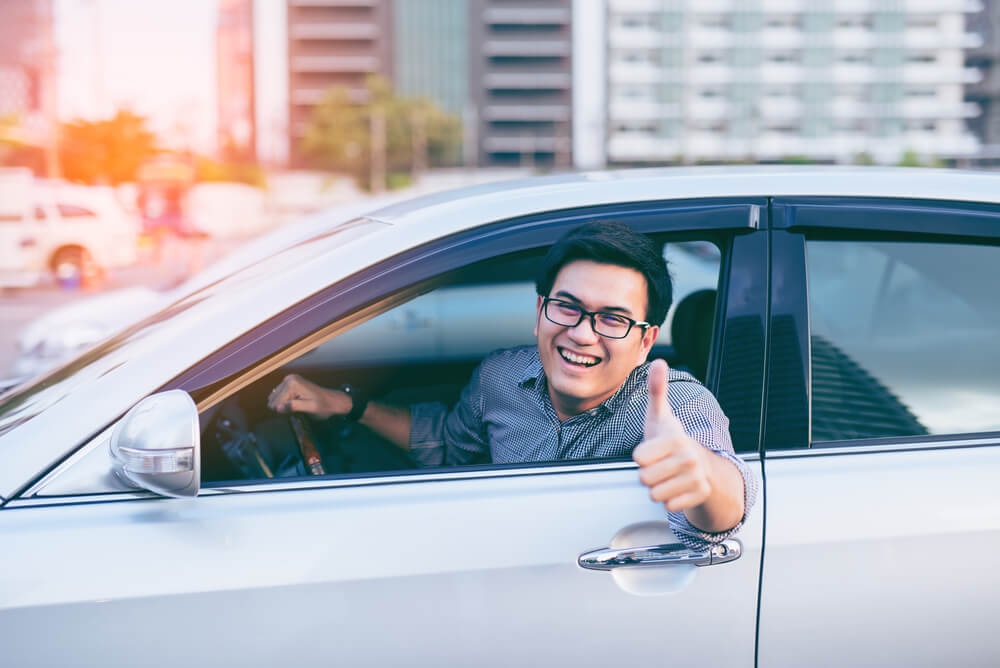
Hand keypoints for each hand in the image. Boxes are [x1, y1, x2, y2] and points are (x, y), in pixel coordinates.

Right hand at [267, 374, 350, 419]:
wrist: (332, 400)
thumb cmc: (323, 405)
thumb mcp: (310, 408)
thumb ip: (294, 407)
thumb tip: (278, 408)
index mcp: (293, 384)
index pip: (276, 401)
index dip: (282, 411)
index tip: (292, 413)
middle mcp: (289, 379)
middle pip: (274, 398)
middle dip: (281, 406)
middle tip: (295, 411)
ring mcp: (290, 379)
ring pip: (275, 396)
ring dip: (282, 404)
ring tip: (296, 407)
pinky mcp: (291, 382)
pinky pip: (280, 394)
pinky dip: (284, 400)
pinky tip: (293, 404)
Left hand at [632, 359, 712, 512]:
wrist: (700, 464)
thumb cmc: (670, 439)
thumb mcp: (660, 415)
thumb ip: (656, 390)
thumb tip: (659, 361)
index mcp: (675, 438)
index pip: (638, 458)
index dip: (640, 456)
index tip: (652, 449)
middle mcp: (689, 458)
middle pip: (644, 478)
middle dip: (648, 473)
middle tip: (660, 464)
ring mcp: (697, 478)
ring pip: (655, 494)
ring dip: (657, 487)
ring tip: (667, 475)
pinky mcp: (700, 495)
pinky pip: (669, 506)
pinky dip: (670, 500)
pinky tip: (677, 487)